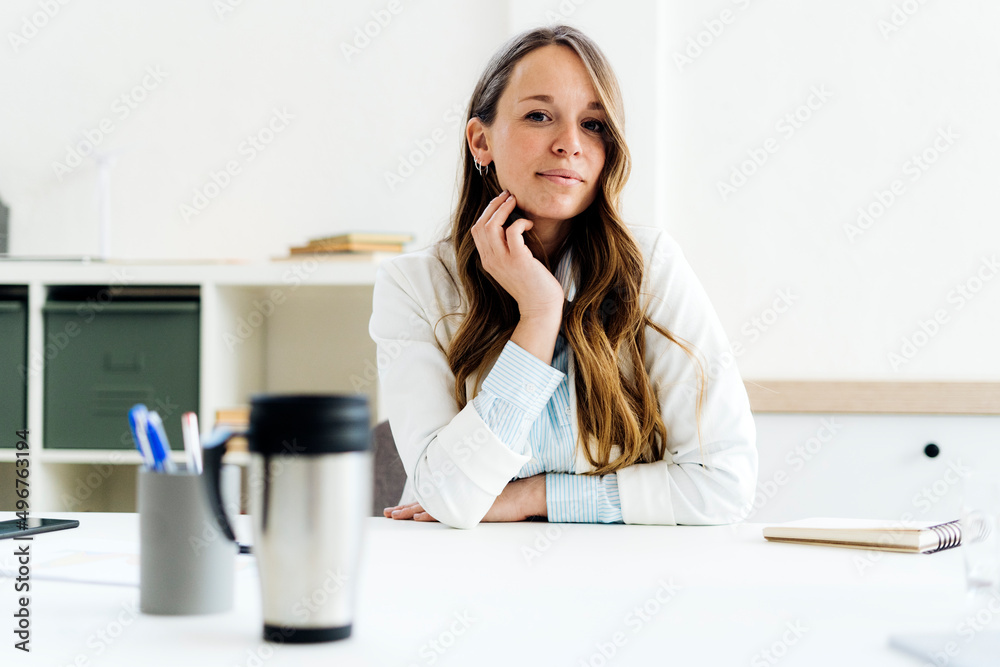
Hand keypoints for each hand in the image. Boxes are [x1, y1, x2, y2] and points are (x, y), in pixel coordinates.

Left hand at [383, 476, 546, 524]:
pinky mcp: (467, 509)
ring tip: (394, 516)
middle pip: (424, 503)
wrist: (522, 496)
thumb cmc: (506, 501)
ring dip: (411, 511)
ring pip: (430, 506)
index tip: (396, 510)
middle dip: (404, 509)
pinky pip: (445, 512)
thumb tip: (460, 509)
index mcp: (456, 496)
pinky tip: (419, 517)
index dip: (412, 506)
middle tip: (387, 514)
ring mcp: (460, 502)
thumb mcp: (481, 502)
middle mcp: (455, 497)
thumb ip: (468, 503)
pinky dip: (431, 514)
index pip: (429, 501)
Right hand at [470, 191, 564, 319]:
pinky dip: (520, 222)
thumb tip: (511, 227)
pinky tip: (529, 224)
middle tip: (507, 195)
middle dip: (493, 206)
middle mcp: (491, 260)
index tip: (499, 202)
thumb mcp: (512, 266)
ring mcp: (503, 261)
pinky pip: (513, 231)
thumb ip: (506, 250)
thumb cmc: (531, 286)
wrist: (540, 307)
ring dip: (503, 209)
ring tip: (514, 201)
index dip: (486, 213)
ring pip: (492, 226)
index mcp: (487, 261)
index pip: (477, 230)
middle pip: (481, 225)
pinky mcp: (518, 260)